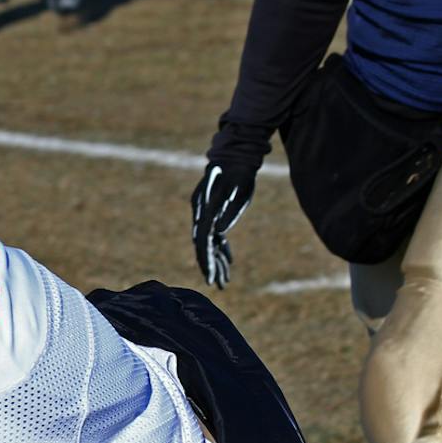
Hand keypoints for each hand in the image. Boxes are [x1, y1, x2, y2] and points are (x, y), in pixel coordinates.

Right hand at [189, 160, 258, 287]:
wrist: (235, 158)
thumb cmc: (240, 175)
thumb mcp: (239, 192)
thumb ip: (228, 211)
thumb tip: (219, 231)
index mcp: (205, 210)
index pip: (203, 241)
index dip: (207, 261)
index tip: (210, 278)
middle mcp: (201, 214)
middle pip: (203, 245)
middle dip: (210, 266)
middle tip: (218, 285)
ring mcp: (205, 214)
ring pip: (209, 243)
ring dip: (217, 261)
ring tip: (225, 281)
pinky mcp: (212, 214)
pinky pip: (214, 235)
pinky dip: (221, 248)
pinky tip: (229, 260)